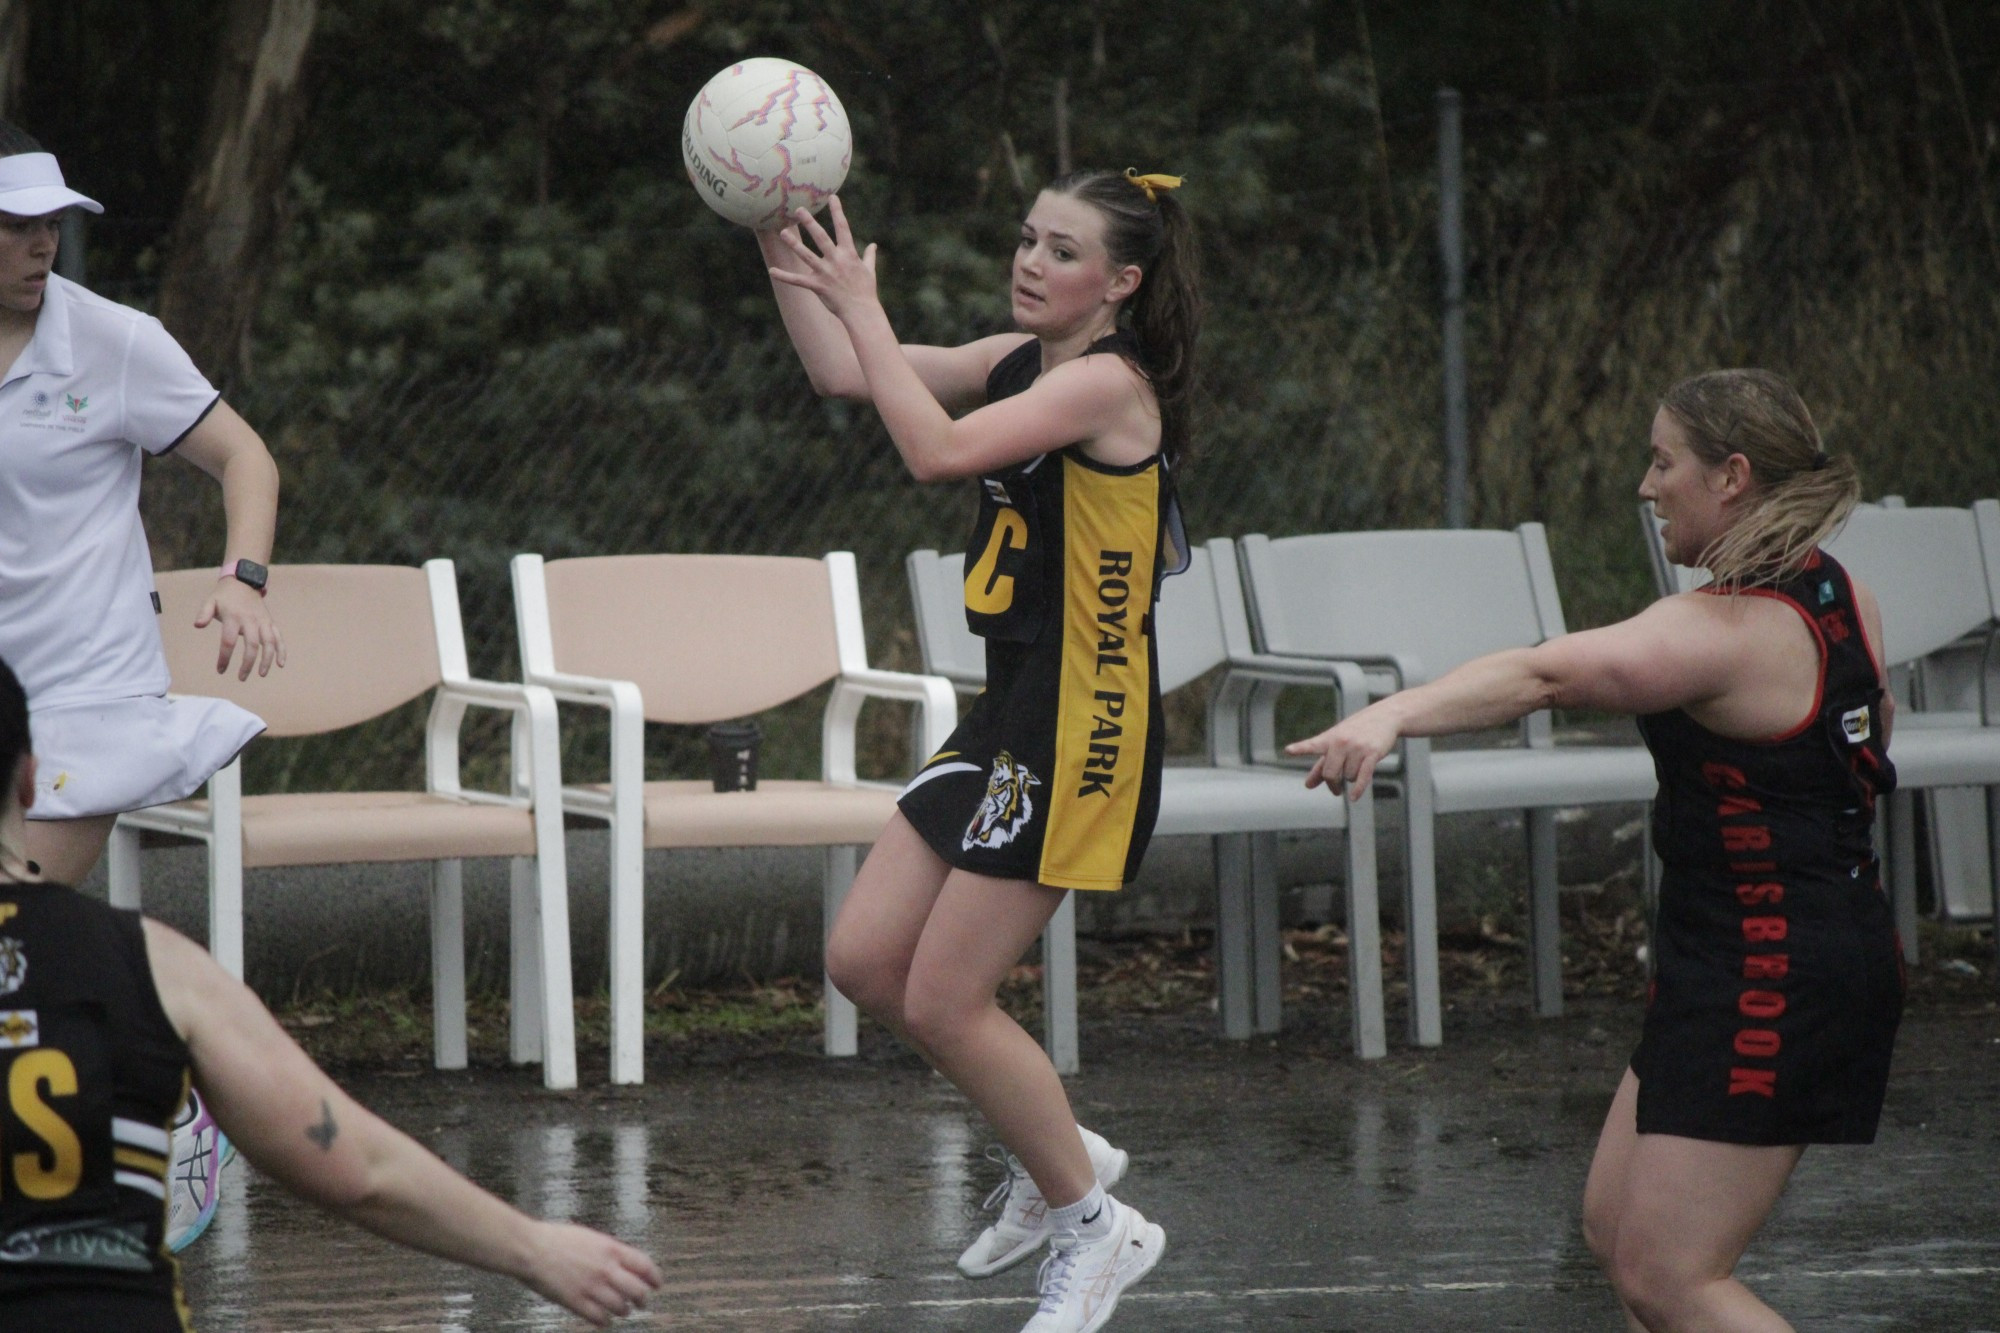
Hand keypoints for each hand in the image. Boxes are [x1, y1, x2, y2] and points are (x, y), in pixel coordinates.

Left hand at [195, 577, 285, 679]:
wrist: (245, 581)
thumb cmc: (224, 596)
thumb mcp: (210, 601)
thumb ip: (204, 613)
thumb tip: (197, 625)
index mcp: (234, 617)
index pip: (229, 641)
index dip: (224, 657)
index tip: (220, 670)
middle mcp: (251, 620)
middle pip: (251, 645)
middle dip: (248, 663)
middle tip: (241, 678)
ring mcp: (263, 621)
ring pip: (269, 643)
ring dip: (267, 660)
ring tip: (262, 674)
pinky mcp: (270, 622)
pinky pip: (279, 637)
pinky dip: (282, 650)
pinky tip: (281, 664)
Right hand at [520, 1221, 662, 1326]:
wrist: (531, 1249)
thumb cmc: (556, 1239)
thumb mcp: (591, 1237)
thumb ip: (609, 1251)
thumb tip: (622, 1262)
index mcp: (611, 1249)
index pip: (645, 1265)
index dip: (654, 1278)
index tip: (657, 1284)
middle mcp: (606, 1269)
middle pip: (637, 1291)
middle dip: (642, 1299)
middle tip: (641, 1302)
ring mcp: (592, 1287)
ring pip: (620, 1307)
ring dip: (623, 1310)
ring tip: (621, 1310)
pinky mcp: (576, 1302)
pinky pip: (599, 1318)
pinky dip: (604, 1321)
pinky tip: (603, 1319)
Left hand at [767, 195, 878, 318]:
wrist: (862, 311)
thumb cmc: (866, 291)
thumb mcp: (870, 271)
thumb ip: (869, 256)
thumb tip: (873, 245)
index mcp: (849, 254)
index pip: (843, 228)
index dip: (838, 212)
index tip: (832, 197)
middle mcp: (836, 260)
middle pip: (821, 237)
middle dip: (809, 222)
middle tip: (798, 210)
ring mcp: (826, 273)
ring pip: (806, 255)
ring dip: (794, 244)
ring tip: (783, 233)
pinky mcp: (818, 286)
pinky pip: (798, 280)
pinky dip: (785, 276)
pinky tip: (772, 271)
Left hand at [1284, 702, 1403, 799]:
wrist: (1385, 716)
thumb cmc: (1356, 731)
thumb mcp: (1336, 743)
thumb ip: (1321, 765)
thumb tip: (1308, 785)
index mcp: (1329, 738)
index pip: (1312, 745)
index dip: (1300, 748)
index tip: (1288, 750)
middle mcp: (1341, 742)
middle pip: (1330, 773)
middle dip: (1332, 784)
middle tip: (1335, 789)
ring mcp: (1357, 747)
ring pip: (1348, 776)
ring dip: (1352, 777)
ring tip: (1358, 763)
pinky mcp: (1372, 753)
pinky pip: (1363, 776)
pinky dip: (1358, 789)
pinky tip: (1354, 797)